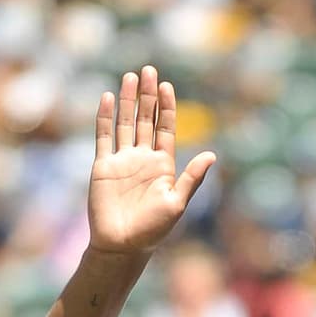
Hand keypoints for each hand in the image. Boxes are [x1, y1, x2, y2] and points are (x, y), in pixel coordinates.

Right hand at [88, 66, 215, 254]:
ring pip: (125, 123)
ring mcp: (122, 161)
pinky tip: (107, 97)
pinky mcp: (103, 166)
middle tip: (149, 70)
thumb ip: (192, 178)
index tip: (167, 86)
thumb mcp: (177, 203)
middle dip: (148, 96)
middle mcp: (142, 158)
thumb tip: (212, 154)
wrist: (122, 246)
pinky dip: (104, 117)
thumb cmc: (152, 230)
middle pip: (145, 119)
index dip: (167, 107)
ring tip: (130, 76)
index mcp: (162, 165)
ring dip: (128, 100)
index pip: (165, 128)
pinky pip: (103, 136)